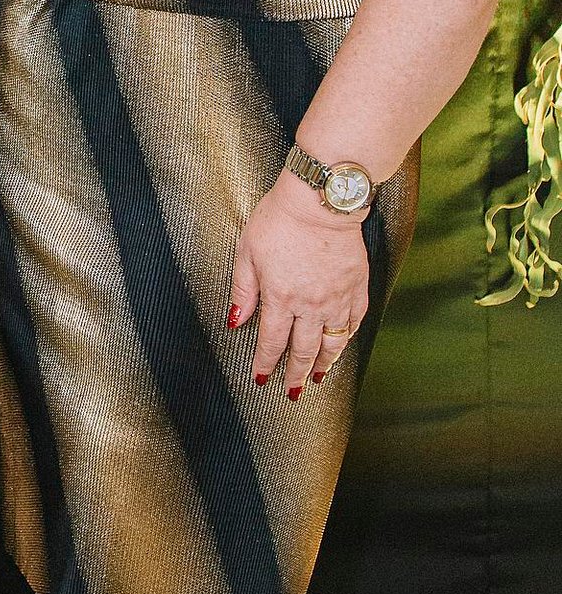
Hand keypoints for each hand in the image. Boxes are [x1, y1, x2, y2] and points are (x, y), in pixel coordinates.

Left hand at [227, 172, 371, 398]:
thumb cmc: (280, 220)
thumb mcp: (247, 252)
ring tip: (319, 378)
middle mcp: (310, 305)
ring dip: (325, 364)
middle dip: (296, 374)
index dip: (266, 362)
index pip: (272, 341)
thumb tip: (236, 320)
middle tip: (293, 392)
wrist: (321, 201)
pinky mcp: (357, 286)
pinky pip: (354, 321)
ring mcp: (337, 298)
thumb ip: (243, 290)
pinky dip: (348, 337)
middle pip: (304, 350)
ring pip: (333, 342)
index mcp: (280, 299)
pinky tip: (342, 344)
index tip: (262, 377)